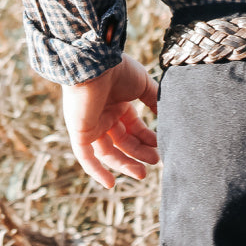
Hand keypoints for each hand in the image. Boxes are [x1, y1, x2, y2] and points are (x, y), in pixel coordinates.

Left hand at [61, 55, 159, 188]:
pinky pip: (86, 157)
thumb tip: (166, 113)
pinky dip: (97, 172)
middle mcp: (103, 116)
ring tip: (142, 173)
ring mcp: (91, 125)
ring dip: (125, 164)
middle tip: (156, 162)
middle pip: (123, 142)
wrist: (96, 62)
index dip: (146, 138)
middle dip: (139, 153)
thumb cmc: (119, 69)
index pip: (133, 127)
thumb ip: (153, 99)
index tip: (160, 146)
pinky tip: (110, 184)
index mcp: (117, 104)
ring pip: (108, 152)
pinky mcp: (80, 132)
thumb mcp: (142, 84)